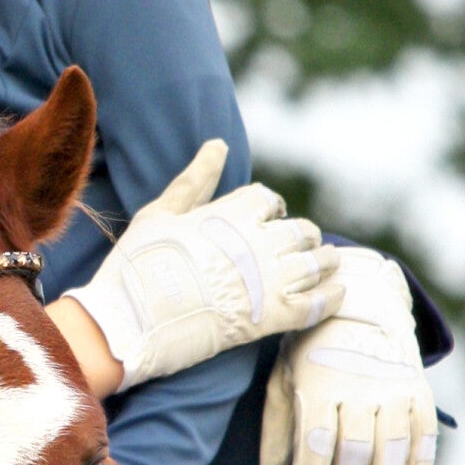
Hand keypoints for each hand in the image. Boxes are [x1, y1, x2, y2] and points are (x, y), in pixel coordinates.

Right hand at [65, 140, 344, 389]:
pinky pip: (320, 303)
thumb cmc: (138, 264)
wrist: (130, 320)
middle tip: (295, 249)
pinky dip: (333, 296)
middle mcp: (260, 240)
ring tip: (322, 268)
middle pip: (301, 231)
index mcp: (233, 212)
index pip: (269, 200)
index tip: (267, 219)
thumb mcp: (160, 213)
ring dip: (324, 263)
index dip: (271, 208)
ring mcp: (270, 279)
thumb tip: (219, 144)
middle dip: (301, 238)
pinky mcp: (274, 317)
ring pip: (318, 264)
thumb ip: (195, 180)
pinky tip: (334, 293)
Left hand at [259, 247, 437, 464]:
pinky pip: (423, 441)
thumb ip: (275, 430)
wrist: (363, 301)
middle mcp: (360, 387)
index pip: (315, 447)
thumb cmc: (313, 347)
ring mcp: (394, 390)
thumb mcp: (281, 378)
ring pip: (392, 454)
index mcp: (319, 384)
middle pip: (354, 458)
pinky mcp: (420, 393)